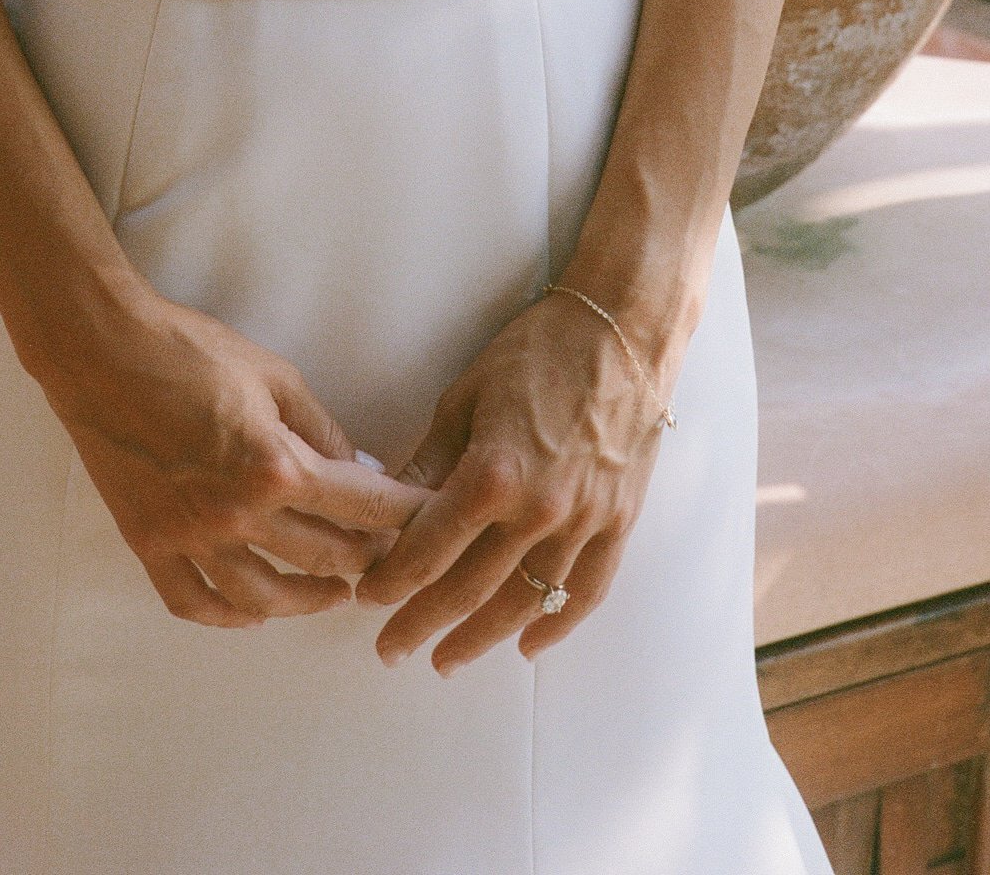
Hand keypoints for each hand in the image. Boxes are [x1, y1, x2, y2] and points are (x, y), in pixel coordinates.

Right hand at [44, 289, 426, 627]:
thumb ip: (322, 428)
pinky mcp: (149, 545)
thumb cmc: (189, 350)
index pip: (361, 506)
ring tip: (333, 592)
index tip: (430, 523)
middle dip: (366, 559)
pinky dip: (228, 617)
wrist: (101, 352)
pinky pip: (195, 603)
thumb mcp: (274, 375)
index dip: (404, 517)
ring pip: (264, 599)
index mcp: (275, 466)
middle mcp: (237, 515)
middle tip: (388, 557)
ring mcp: (189, 538)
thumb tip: (361, 468)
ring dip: (309, 601)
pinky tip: (252, 612)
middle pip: (323, 558)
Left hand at [356, 291, 674, 672]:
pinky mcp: (618, 523)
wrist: (622, 330)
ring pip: (523, 601)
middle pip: (469, 588)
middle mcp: (538, 510)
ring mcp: (583, 522)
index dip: (392, 582)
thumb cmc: (536, 352)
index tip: (367, 600)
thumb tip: (385, 508)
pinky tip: (528, 647)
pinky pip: (586, 591)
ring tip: (446, 659)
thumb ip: (428, 463)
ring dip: (480, 638)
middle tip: (390, 650)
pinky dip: (556, 625)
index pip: (428, 549)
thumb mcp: (464, 398)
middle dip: (422, 622)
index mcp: (492, 474)